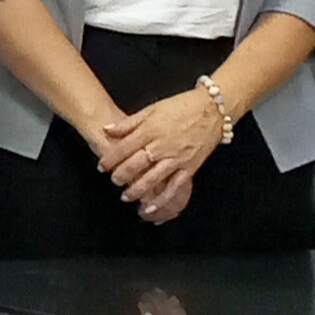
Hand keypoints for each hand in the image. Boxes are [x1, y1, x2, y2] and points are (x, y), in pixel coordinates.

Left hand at [98, 87, 225, 215]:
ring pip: (152, 178)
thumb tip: (107, 129)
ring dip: (137, 190)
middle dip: (121, 176)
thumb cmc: (182, 106)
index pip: (124, 148)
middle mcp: (162, 146)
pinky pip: (175, 187)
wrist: (213, 109)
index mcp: (150, 130)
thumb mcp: (152, 109)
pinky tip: (150, 208)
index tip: (101, 166)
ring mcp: (177, 159)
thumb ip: (129, 123)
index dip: (110, 159)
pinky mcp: (190, 167)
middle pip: (136, 165)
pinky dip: (162, 199)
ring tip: (125, 197)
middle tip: (113, 181)